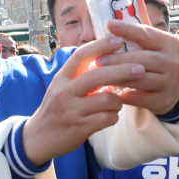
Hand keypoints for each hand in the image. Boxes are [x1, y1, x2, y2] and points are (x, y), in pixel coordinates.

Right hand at [23, 36, 144, 165]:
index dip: (101, 46)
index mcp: (61, 79)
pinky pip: (108, 118)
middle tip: (140, 69)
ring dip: (118, 101)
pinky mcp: (80, 128)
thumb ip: (79, 75)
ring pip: (108, 99)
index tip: (118, 40)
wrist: (38, 138)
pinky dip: (113, 117)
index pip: (81, 56)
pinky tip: (109, 117)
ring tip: (114, 104)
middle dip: (124, 71)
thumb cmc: (55, 110)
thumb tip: (105, 58)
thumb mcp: (60, 88)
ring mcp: (72, 111)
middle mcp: (65, 92)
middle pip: (99, 75)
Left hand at [96, 0, 178, 114]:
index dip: (127, 29)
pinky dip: (124, 95)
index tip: (108, 25)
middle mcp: (172, 61)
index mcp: (167, 43)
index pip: (146, 34)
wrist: (173, 89)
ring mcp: (168, 82)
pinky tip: (109, 92)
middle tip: (97, 60)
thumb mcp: (150, 40)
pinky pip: (139, 97)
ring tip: (99, 75)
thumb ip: (139, 18)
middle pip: (142, 59)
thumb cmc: (155, 59)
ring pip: (140, 79)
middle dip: (118, 59)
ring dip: (118, 77)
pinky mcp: (162, 100)